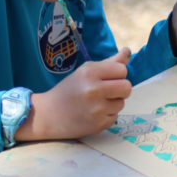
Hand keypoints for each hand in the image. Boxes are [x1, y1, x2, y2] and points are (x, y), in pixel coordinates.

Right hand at [15, 48, 131, 140]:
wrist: (49, 114)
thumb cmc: (70, 88)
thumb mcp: (86, 70)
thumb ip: (109, 62)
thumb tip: (128, 51)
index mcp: (90, 73)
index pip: (122, 70)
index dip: (117, 73)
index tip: (107, 77)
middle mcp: (94, 90)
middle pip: (127, 87)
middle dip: (121, 88)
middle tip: (108, 90)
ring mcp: (96, 109)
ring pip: (121, 103)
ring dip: (113, 102)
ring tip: (97, 102)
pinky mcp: (98, 125)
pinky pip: (115, 117)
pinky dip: (107, 115)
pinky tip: (93, 113)